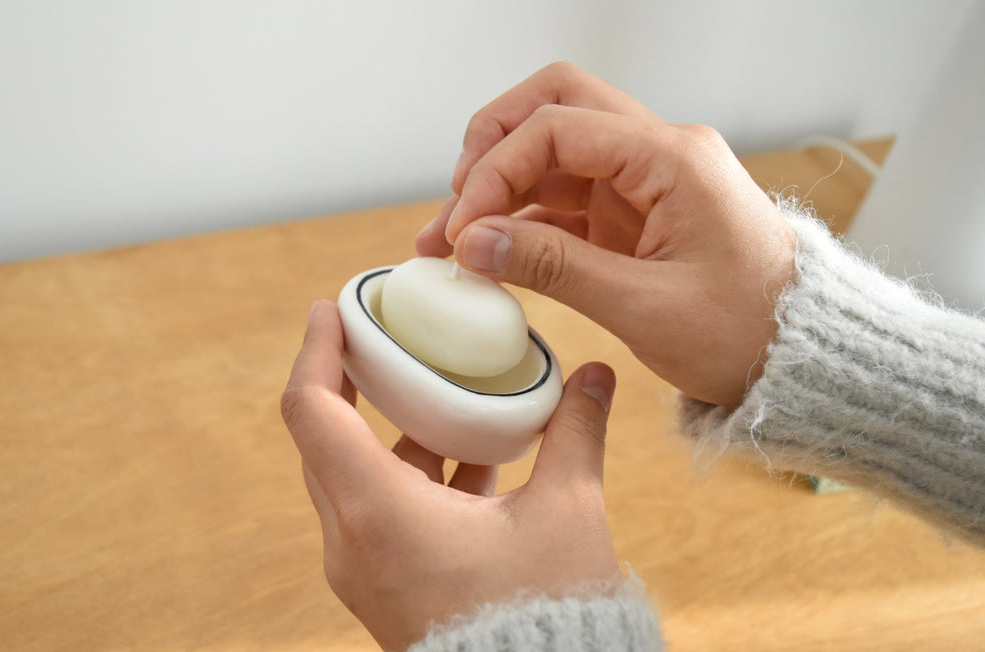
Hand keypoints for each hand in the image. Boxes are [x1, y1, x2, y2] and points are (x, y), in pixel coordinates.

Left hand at [281, 300, 621, 650]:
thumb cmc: (547, 615)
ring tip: (444, 391)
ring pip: (355, 475)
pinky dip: (411, 474)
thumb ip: (577, 431)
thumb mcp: (567, 512)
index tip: (334, 308)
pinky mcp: (383, 587)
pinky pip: (379, 511)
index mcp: (378, 513)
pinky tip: (472, 454)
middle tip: (388, 338)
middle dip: (354, 382)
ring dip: (394, 432)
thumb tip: (598, 372)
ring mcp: (362, 570)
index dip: (317, 349)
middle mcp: (351, 542)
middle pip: (326, 438)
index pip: (311, 410)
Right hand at [417, 62, 796, 406]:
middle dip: (493, 146)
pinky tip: (489, 253)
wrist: (798, 355)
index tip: (461, 226)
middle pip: (555, 105)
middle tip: (454, 199)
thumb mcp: (644, 306)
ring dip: (499, 187)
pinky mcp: (634, 213)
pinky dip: (523, 219)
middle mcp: (658, 153)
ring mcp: (645, 181)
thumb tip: (472, 242)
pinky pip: (566, 198)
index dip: (495, 170)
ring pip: (554, 152)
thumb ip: (554, 267)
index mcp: (672, 158)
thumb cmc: (745, 330)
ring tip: (450, 239)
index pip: (557, 127)